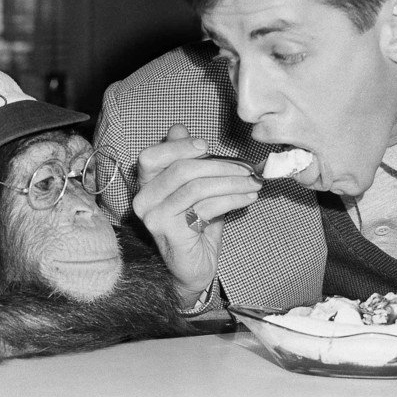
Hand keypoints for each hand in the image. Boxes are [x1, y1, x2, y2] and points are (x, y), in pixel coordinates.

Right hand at [131, 124, 263, 299]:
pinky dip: (232, 199)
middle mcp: (144, 200)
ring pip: (196, 187)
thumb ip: (185, 161)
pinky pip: (206, 207)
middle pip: (181, 170)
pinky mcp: (171, 233)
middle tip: (246, 169)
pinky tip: (248, 198)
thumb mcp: (191, 189)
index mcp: (146, 185)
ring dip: (231, 182)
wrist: (192, 269)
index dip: (177, 147)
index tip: (205, 145)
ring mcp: (155, 218)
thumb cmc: (193, 227)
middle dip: (219, 166)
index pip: (151, 157)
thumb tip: (179, 128)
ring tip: (253, 184)